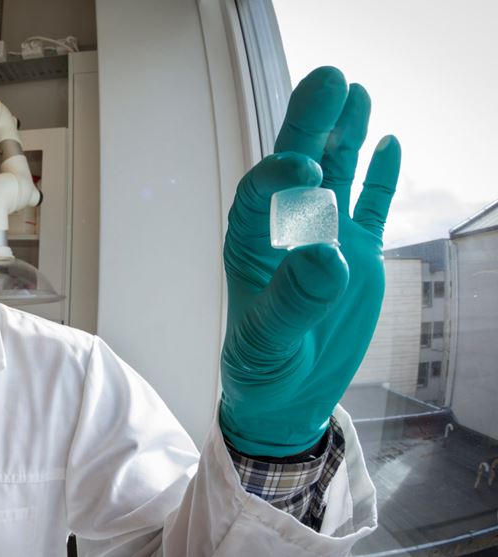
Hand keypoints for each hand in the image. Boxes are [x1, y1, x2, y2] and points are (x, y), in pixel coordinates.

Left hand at [218, 66, 400, 457]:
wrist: (287, 394)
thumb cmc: (262, 366)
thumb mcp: (269, 340)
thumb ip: (293, 300)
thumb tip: (329, 255)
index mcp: (251, 243)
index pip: (260, 192)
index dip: (279, 172)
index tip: (303, 167)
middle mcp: (287, 230)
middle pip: (299, 166)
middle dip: (311, 124)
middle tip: (330, 78)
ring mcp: (325, 238)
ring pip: (336, 176)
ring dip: (345, 136)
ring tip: (356, 92)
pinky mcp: (358, 254)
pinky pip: (371, 206)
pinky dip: (381, 177)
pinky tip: (389, 142)